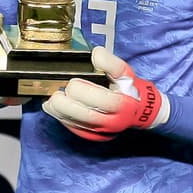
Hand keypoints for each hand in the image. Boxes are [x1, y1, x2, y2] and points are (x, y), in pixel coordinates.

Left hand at [42, 46, 168, 140]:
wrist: (139, 112)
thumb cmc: (130, 91)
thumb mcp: (125, 73)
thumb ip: (110, 62)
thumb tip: (96, 54)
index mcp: (122, 104)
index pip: (98, 100)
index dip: (81, 90)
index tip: (73, 82)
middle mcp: (112, 122)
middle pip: (82, 114)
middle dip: (65, 102)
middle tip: (59, 92)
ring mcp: (102, 132)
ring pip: (74, 124)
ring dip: (59, 111)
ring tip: (53, 99)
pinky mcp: (93, 137)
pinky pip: (73, 129)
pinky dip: (62, 118)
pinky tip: (56, 108)